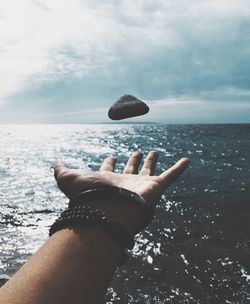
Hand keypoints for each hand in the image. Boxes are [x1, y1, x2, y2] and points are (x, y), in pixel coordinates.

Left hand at [54, 151, 189, 232]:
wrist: (107, 210)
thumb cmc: (88, 195)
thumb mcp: (69, 179)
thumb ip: (61, 171)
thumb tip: (55, 163)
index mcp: (107, 180)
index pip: (109, 170)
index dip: (110, 163)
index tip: (112, 157)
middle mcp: (124, 183)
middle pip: (131, 169)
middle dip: (134, 160)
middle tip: (138, 152)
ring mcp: (141, 185)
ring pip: (150, 170)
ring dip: (153, 161)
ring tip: (156, 151)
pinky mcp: (156, 187)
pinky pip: (171, 176)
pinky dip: (179, 168)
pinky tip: (187, 160)